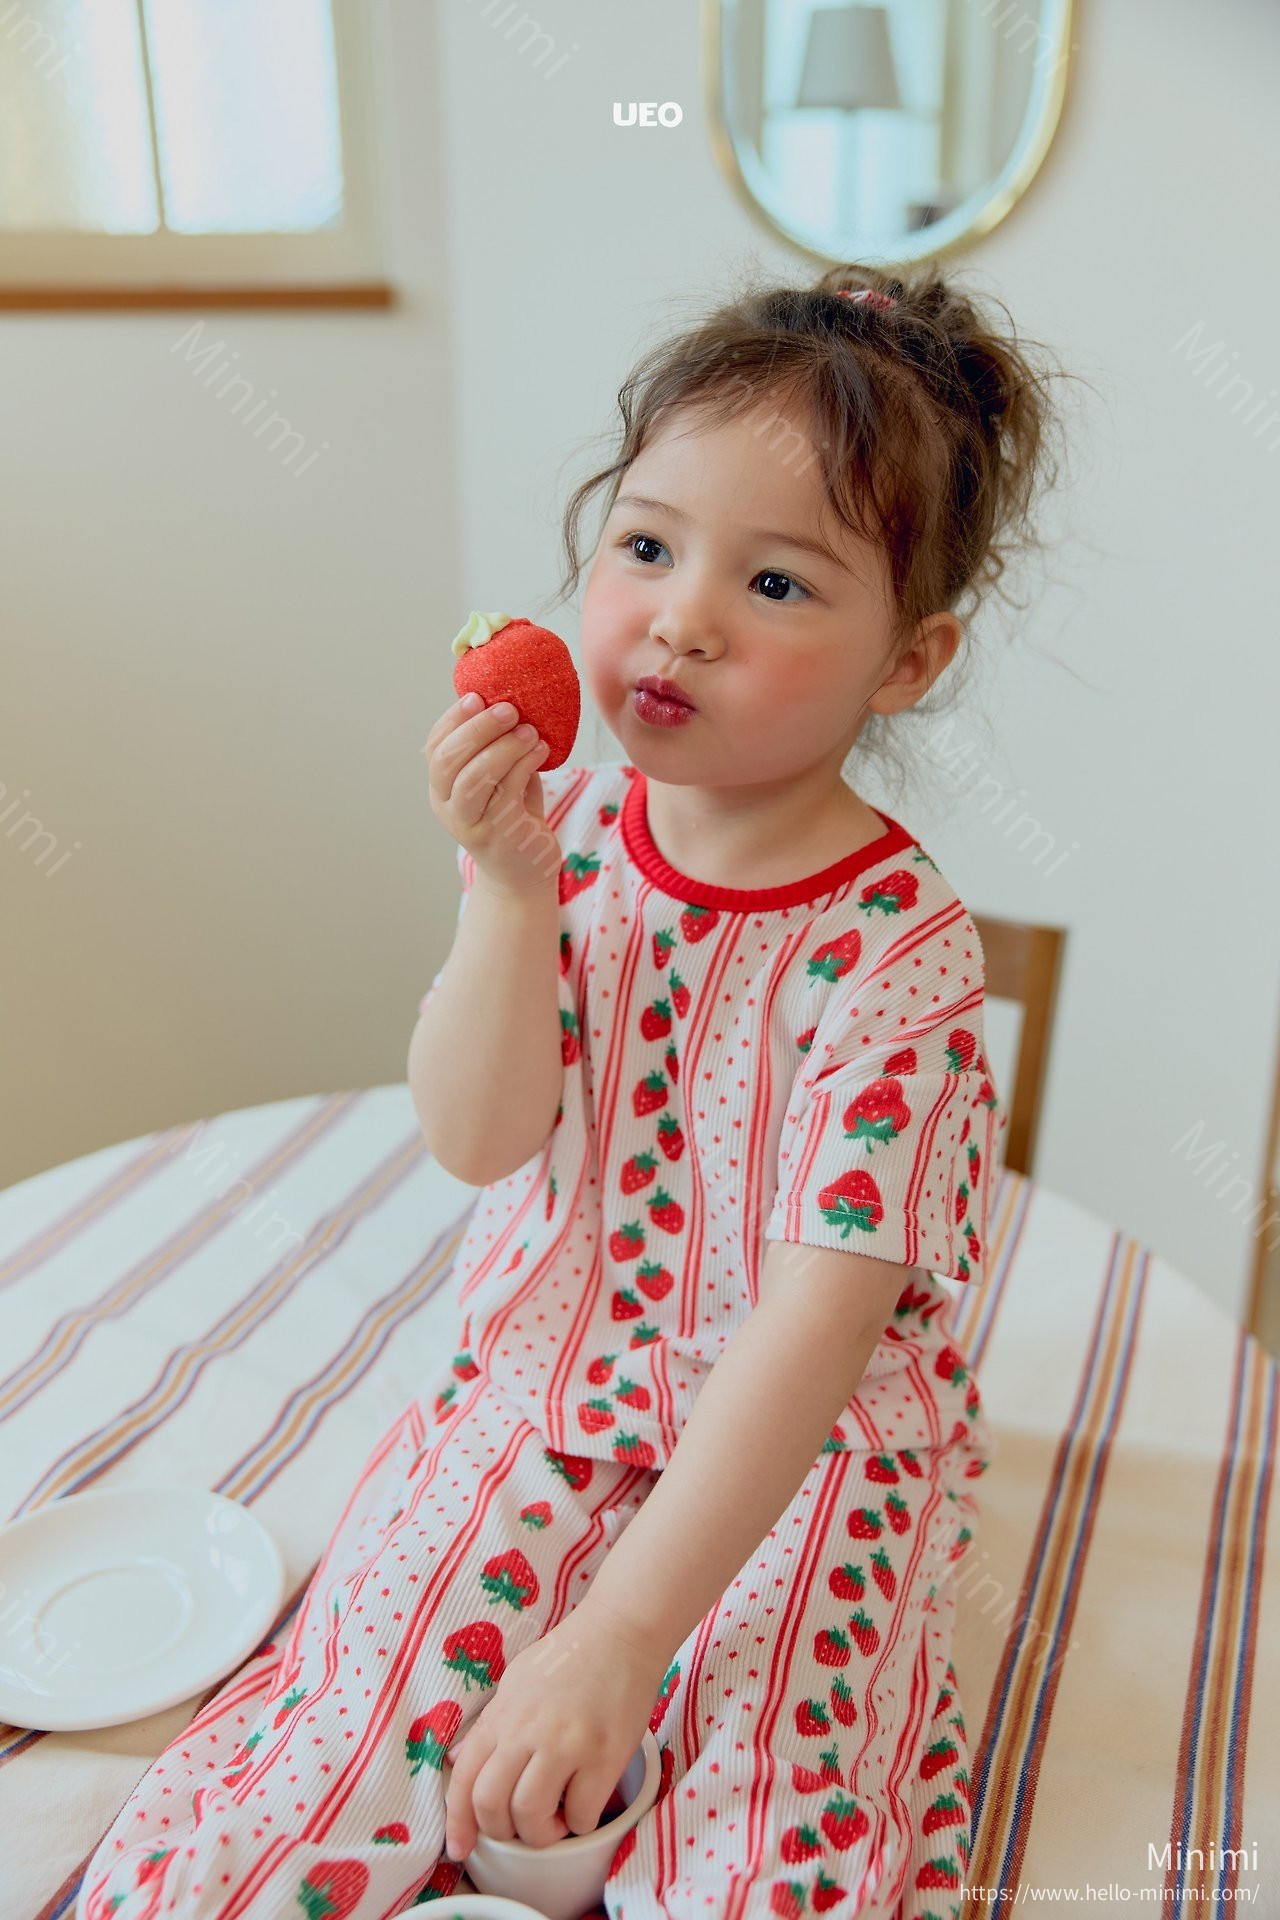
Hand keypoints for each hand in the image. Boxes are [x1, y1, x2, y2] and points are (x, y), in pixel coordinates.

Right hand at [423, 693, 561, 895]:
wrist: (524, 871)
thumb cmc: (513, 815)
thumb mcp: (499, 778)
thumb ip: (495, 748)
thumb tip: (508, 698)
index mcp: (441, 787)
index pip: (435, 747)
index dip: (453, 720)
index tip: (477, 697)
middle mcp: (447, 806)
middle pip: (449, 761)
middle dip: (478, 729)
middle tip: (508, 709)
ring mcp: (469, 824)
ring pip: (474, 778)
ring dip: (503, 748)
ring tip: (530, 731)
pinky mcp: (497, 836)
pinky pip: (506, 794)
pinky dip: (524, 765)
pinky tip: (540, 750)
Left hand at [442, 1602, 666, 1858]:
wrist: (622, 1631)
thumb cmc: (570, 1655)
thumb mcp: (517, 1681)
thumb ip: (489, 1724)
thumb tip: (457, 1760)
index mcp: (503, 1713)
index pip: (464, 1777)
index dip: (457, 1822)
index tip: (459, 1849)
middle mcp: (527, 1730)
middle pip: (491, 1804)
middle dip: (501, 1832)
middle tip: (520, 1827)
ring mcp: (566, 1743)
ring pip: (530, 1815)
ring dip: (540, 1834)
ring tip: (555, 1820)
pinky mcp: (604, 1754)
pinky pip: (580, 1814)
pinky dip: (579, 1822)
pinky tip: (585, 1805)